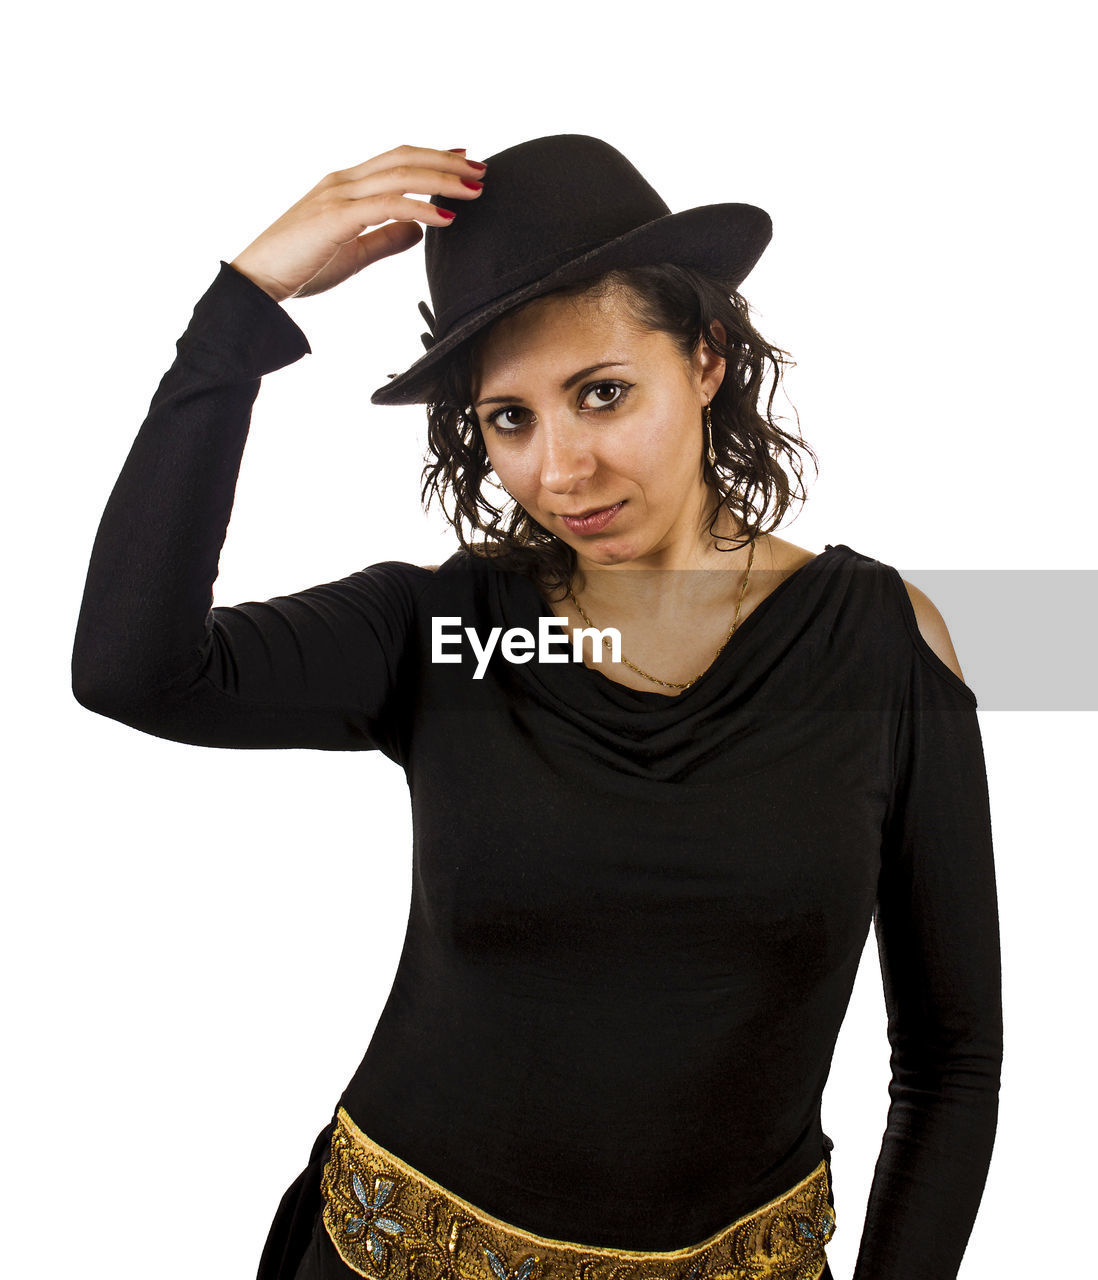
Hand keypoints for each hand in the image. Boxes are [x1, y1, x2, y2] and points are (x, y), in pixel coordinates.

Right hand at [229, 144, 486, 301]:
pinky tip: (446, 216)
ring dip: (442, 180)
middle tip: (481, 170)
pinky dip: (421, 207)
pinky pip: (388, 205)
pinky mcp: (337, 217)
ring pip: (400, 175)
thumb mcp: (353, 253)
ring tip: (474, 190)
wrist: (257, 284)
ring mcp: (338, 196)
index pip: (395, 161)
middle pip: (403, 158)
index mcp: (343, 187)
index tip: (463, 159)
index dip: (432, 157)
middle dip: (446, 162)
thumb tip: (418, 230)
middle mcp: (341, 182)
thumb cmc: (299, 269)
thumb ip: (385, 238)